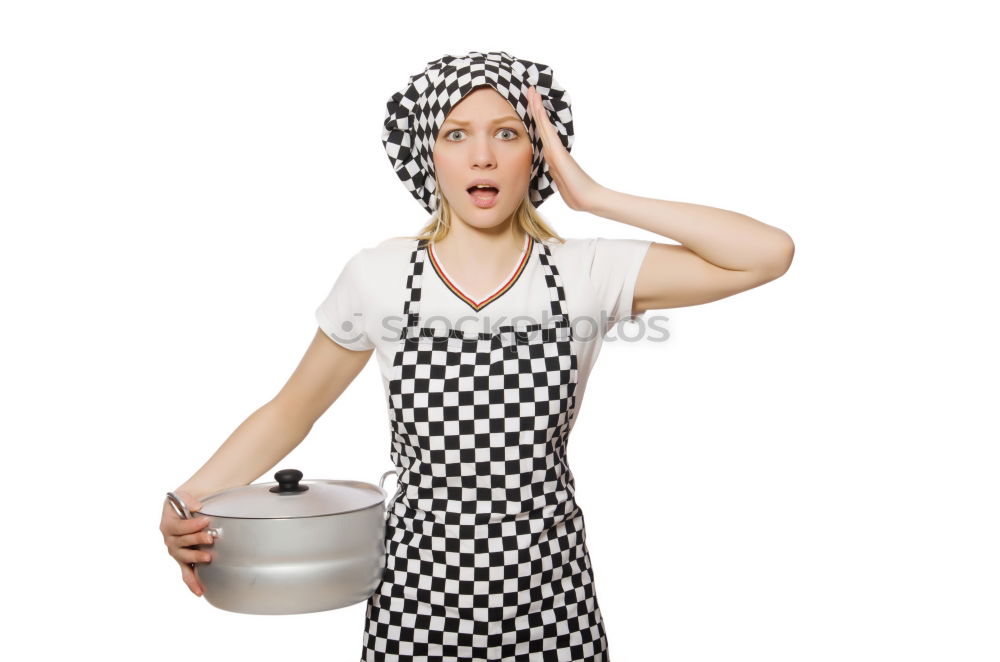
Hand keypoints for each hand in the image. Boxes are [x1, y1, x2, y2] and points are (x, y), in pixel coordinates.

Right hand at [160, 490, 213, 597]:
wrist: (183, 507)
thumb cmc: (183, 502)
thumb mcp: (183, 496)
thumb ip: (188, 500)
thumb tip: (196, 506)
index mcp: (168, 524)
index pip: (178, 526)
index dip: (191, 525)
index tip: (205, 520)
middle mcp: (169, 539)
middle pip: (181, 542)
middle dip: (196, 540)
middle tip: (210, 537)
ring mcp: (176, 551)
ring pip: (184, 556)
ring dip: (196, 557)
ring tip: (208, 557)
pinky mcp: (183, 559)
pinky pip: (185, 572)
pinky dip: (191, 582)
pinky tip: (199, 590)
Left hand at [525, 86, 603, 212]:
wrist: (587, 197)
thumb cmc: (575, 192)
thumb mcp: (559, 179)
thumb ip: (555, 171)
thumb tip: (551, 167)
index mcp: (550, 154)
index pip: (540, 132)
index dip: (534, 116)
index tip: (530, 102)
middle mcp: (551, 148)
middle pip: (540, 123)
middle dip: (534, 105)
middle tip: (530, 88)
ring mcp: (554, 148)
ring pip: (542, 123)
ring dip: (536, 106)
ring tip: (532, 91)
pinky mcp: (556, 151)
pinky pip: (546, 130)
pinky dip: (541, 117)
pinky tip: (537, 106)